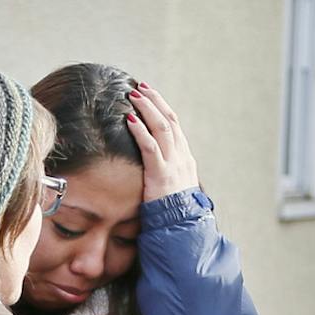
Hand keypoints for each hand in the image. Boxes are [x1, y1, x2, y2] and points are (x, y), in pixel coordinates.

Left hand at [127, 84, 201, 202]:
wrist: (182, 228)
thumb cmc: (174, 211)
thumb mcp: (172, 186)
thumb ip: (164, 171)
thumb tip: (151, 164)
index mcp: (185, 158)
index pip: (175, 125)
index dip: (162, 107)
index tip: (149, 94)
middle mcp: (182, 156)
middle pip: (170, 120)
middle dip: (154, 101)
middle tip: (139, 87)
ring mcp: (173, 164)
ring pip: (162, 127)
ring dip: (147, 109)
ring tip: (133, 96)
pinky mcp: (161, 174)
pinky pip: (150, 147)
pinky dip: (140, 131)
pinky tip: (130, 120)